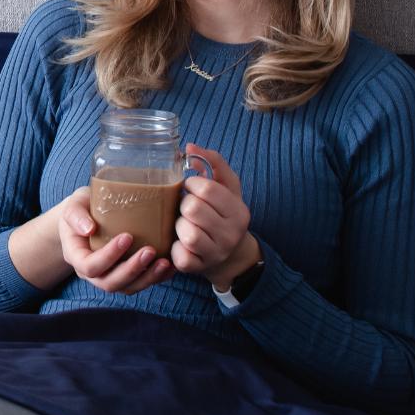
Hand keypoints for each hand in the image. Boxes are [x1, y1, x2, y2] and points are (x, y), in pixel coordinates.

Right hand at [57, 186, 175, 295]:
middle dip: (132, 269)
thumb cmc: (80, 209)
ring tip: (165, 262)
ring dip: (147, 278)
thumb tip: (89, 228)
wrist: (86, 217)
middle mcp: (92, 273)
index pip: (90, 266)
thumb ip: (75, 215)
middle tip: (150, 251)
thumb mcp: (73, 206)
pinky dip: (157, 278)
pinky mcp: (126, 276)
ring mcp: (109, 276)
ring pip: (128, 287)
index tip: (127, 236)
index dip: (108, 256)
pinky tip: (170, 265)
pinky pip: (140, 283)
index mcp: (76, 257)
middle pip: (110, 283)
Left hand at [171, 145, 258, 285]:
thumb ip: (213, 163)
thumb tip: (191, 147)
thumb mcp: (226, 187)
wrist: (228, 256)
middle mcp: (231, 234)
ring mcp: (216, 253)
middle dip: (184, 205)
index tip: (192, 188)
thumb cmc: (222, 214)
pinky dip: (175, 247)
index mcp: (239, 211)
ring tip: (185, 225)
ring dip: (179, 226)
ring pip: (186, 232)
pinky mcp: (198, 268)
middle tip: (188, 208)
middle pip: (193, 208)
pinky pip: (179, 254)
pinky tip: (180, 243)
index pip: (208, 189)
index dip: (193, 184)